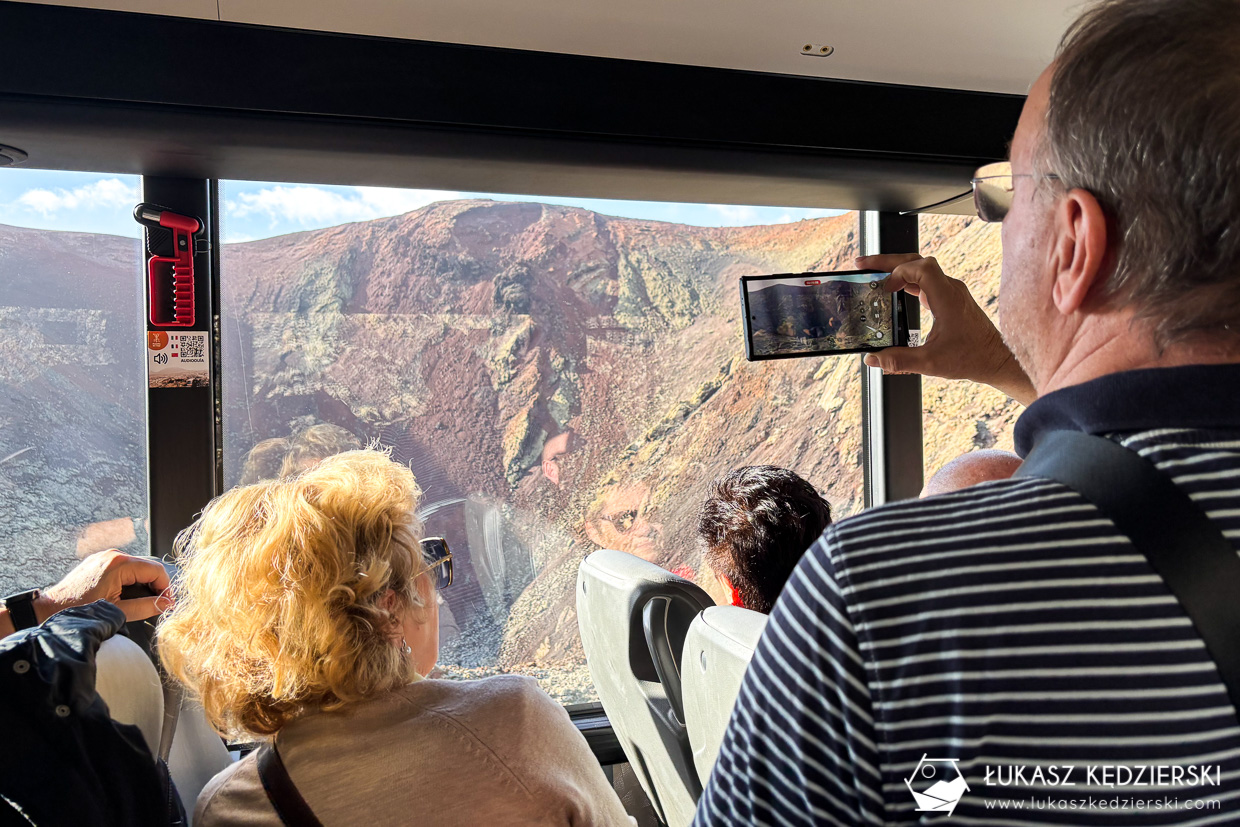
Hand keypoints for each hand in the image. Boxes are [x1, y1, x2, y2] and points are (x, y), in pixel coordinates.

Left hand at [38, 550, 172, 623]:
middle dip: (155, 586)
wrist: (50, 609)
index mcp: (120, 564)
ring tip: (141, 602)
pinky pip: (124, 568)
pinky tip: (126, 596)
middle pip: (148, 567)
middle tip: (157, 605)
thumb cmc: (79, 610)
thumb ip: (146, 606)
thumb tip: (166, 604)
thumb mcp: (118, 610)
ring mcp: (105, 557)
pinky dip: (130, 581)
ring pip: (137, 568)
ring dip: (142, 584)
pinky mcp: (99, 562)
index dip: (166, 588)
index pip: (156, 570)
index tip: (166, 603)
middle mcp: (114, 555)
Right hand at [856, 254, 1036, 405]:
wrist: (996, 358)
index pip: (921, 267)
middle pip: (916, 261)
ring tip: (872, 272)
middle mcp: (950, 289)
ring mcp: (950, 292)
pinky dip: (906, 280)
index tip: (885, 288)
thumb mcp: (931, 363)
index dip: (899, 272)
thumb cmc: (972, 358)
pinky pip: (925, 280)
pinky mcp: (949, 298)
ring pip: (920, 268)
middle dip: (887, 261)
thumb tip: (874, 359)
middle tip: (862, 264)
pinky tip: (893, 289)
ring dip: (896, 268)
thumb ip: (900, 361)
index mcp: (947, 298)